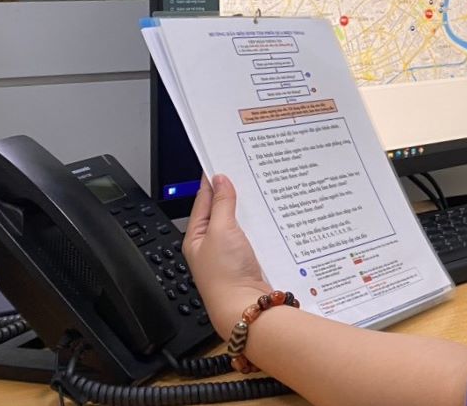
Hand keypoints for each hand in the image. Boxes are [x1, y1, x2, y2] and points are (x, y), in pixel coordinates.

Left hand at [183, 175, 271, 338]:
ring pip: (240, 222)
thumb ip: (221, 204)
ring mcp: (231, 252)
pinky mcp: (249, 259)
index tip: (221, 161)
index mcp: (196, 236)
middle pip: (222, 210)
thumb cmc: (225, 275)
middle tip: (246, 170)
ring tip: (261, 188)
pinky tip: (270, 216)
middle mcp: (212, 244)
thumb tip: (220, 180)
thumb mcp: (220, 231)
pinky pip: (254, 234)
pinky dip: (260, 223)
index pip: (203, 200)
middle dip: (233, 192)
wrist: (244, 306)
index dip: (212, 180)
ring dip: (248, 208)